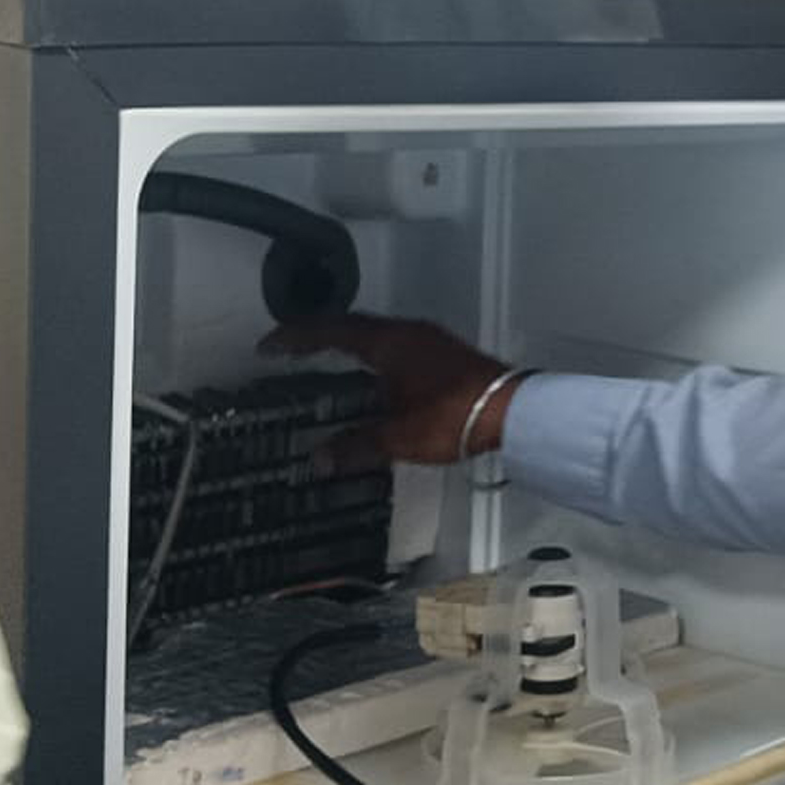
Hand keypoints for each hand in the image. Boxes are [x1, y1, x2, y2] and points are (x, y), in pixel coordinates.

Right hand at [259, 314, 518, 464]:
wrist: (513, 410)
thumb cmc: (456, 415)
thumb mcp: (398, 436)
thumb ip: (356, 445)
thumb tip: (321, 458)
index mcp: (388, 342)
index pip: (331, 330)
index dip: (296, 336)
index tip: (270, 343)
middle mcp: (408, 332)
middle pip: (353, 325)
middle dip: (318, 335)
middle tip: (291, 347)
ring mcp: (430, 340)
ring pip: (377, 333)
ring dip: (349, 342)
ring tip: (325, 358)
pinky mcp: (446, 354)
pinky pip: (397, 345)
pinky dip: (374, 354)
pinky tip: (373, 376)